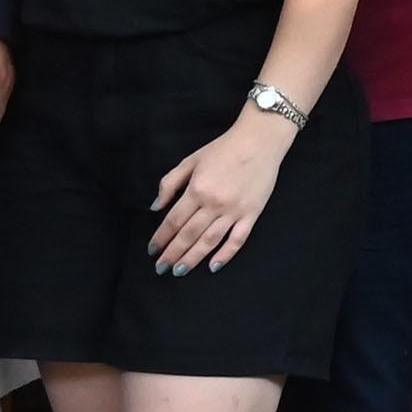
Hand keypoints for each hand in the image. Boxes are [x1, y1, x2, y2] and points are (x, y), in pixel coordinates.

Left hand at [147, 108, 291, 273]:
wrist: (259, 140)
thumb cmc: (223, 148)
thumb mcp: (190, 160)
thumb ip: (170, 183)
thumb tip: (155, 207)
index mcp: (197, 189)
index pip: (173, 221)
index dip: (161, 238)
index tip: (152, 250)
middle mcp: (214, 203)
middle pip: (188, 235)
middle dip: (172, 254)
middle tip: (161, 268)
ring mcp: (234, 211)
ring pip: (210, 241)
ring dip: (193, 258)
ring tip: (180, 271)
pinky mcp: (252, 214)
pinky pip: (237, 239)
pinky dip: (225, 255)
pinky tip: (213, 266)